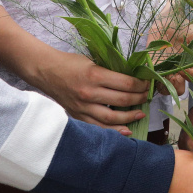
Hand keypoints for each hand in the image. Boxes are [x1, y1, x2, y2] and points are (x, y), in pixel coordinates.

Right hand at [33, 49, 149, 134]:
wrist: (45, 71)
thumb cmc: (70, 63)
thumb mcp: (93, 61)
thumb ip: (110, 71)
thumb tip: (132, 79)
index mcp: (95, 75)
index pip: (125, 83)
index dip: (140, 85)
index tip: (147, 84)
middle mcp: (89, 93)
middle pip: (121, 100)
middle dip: (138, 99)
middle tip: (146, 97)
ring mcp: (82, 107)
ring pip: (111, 118)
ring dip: (129, 117)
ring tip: (140, 114)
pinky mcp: (77, 116)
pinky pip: (97, 127)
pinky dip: (113, 131)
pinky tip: (125, 130)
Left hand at [150, 17, 192, 95]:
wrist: (167, 19)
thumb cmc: (184, 27)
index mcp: (189, 64)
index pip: (192, 77)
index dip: (189, 76)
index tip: (183, 69)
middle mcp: (177, 69)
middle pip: (178, 88)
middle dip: (177, 86)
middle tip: (174, 76)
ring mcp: (164, 68)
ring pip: (165, 87)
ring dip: (165, 85)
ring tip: (164, 76)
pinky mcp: (151, 65)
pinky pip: (151, 77)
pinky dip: (151, 79)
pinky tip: (153, 74)